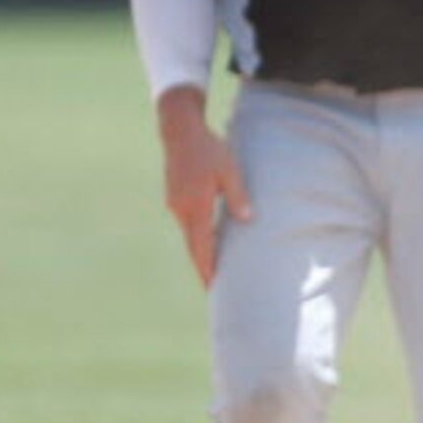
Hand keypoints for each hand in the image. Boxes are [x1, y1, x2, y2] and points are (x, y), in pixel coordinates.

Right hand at [156, 89, 248, 287]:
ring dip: (200, 253)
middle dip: (202, 268)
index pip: (202, 244)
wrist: (180, 133)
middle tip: (212, 290)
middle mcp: (181, 209)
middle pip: (193, 246)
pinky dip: (196, 237)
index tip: (213, 286)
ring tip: (212, 270)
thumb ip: (238, 196)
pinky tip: (206, 243)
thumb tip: (247, 219)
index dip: (208, 266)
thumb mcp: (230, 171)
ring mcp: (175, 204)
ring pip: (189, 235)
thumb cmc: (209, 150)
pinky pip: (187, 224)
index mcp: (196, 205)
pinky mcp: (175, 198)